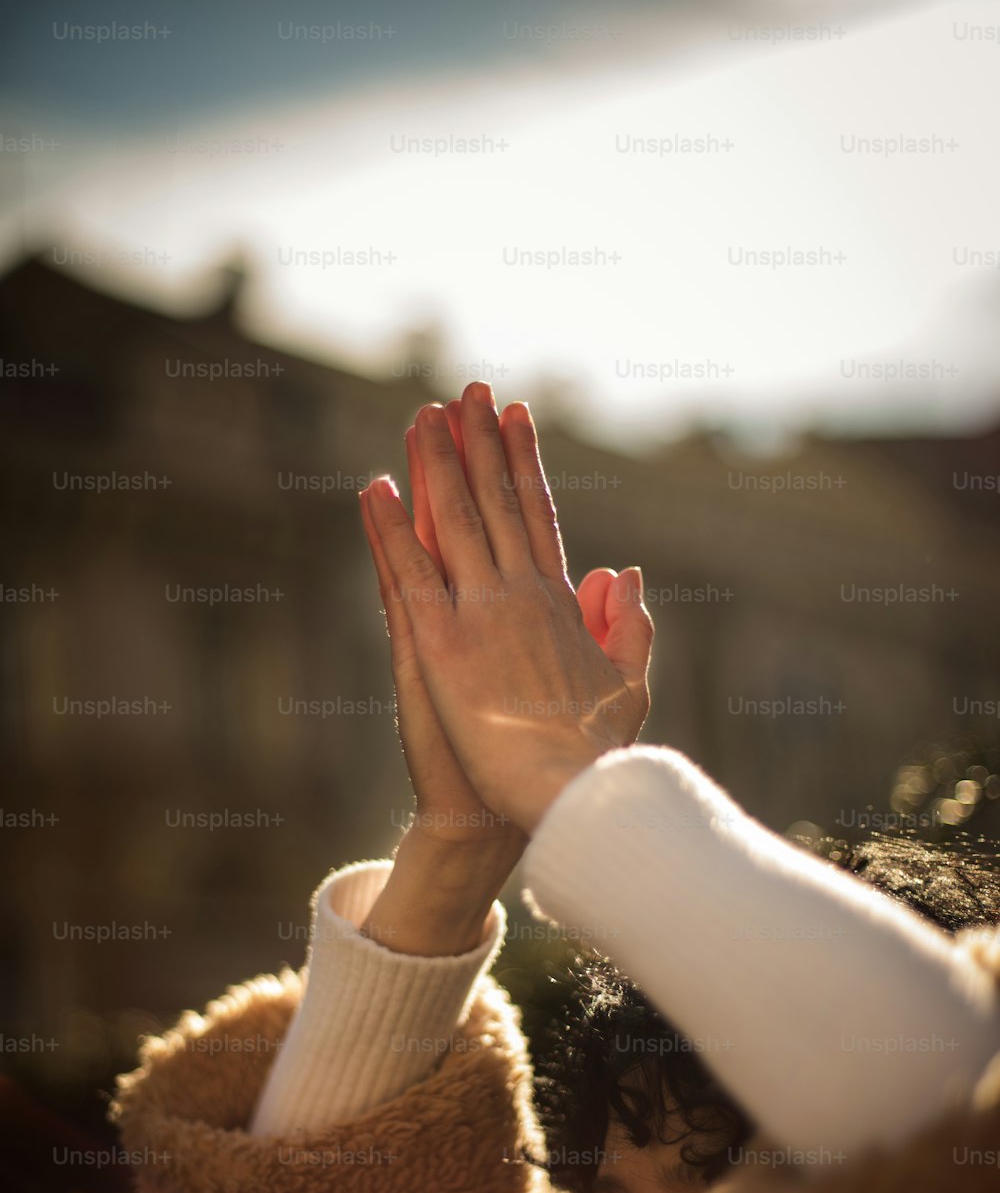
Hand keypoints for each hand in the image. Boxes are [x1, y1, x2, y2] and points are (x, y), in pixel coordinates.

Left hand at [362, 382, 653, 833]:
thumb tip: (624, 571)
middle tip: (466, 390)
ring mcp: (480, 616)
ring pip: (453, 523)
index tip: (514, 418)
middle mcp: (521, 596)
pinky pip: (408, 575)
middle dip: (479, 443)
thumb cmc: (593, 758)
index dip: (523, 464)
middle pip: (495, 503)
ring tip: (422, 416)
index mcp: (561, 605)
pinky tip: (373, 489)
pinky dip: (389, 530)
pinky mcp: (440, 646)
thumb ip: (627, 626)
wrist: (564, 802)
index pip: (539, 517)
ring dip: (436, 465)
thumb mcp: (628, 685)